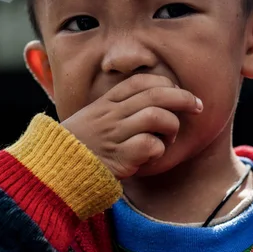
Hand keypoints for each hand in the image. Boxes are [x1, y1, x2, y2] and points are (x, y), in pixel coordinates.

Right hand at [61, 74, 202, 179]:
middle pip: (156, 94)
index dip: (165, 83)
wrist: (56, 170)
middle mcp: (111, 114)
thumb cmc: (79, 146)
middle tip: (197, 106)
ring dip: (171, 127)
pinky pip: (151, 146)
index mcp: (106, 102)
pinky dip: (159, 150)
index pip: (141, 81)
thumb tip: (150, 100)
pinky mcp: (119, 157)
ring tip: (168, 139)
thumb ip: (115, 108)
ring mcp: (115, 134)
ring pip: (157, 116)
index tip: (177, 90)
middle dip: (182, 98)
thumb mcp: (92, 118)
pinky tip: (152, 157)